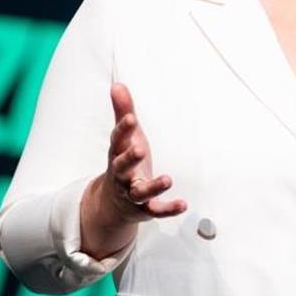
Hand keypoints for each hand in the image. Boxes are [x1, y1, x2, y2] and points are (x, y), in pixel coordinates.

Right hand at [101, 83, 186, 222]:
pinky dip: (168, 209)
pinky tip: (183, 204)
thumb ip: (123, 112)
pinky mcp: (144, 209)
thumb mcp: (125, 138)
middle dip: (130, 158)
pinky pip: (156, 210)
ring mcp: (132, 194)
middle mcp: (122, 175)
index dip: (123, 130)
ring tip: (167, 179)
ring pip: (140, 192)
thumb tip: (117, 85)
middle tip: (140, 149)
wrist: (112, 203)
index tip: (131, 118)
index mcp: (118, 155)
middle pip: (122, 167)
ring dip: (153, 186)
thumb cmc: (123, 163)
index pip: (117, 141)